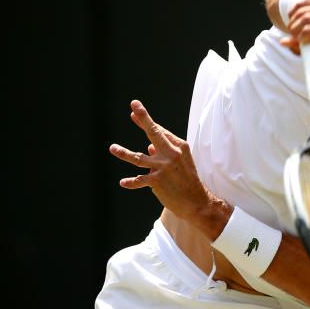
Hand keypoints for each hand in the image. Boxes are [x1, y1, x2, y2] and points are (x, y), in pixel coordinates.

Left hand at [109, 100, 214, 221]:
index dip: (146, 121)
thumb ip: (164, 153)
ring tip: (112, 148)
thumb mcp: (181, 163)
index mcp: (179, 147)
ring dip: (123, 153)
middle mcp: (172, 154)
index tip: (135, 111)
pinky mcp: (157, 181)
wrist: (196, 202)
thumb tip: (148, 148)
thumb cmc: (187, 181)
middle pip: (154, 133)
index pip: (160, 131)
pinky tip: (124, 182)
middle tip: (134, 106)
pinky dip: (131, 181)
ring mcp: (164, 166)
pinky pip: (138, 180)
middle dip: (144, 118)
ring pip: (137, 157)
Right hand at [279, 0, 309, 55]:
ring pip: (304, 10)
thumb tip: (282, 42)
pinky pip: (303, 2)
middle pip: (309, 17)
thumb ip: (299, 48)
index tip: (298, 39)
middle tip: (291, 33)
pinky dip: (294, 10)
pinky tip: (293, 17)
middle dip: (295, 26)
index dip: (307, 32)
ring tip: (292, 27)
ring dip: (293, 20)